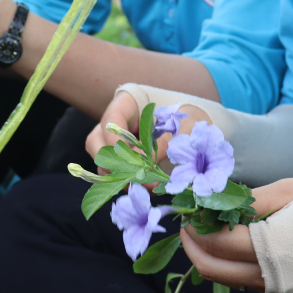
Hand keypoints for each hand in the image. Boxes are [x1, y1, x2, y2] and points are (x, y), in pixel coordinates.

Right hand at [85, 91, 208, 183]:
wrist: (195, 129)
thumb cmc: (190, 118)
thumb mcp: (184, 126)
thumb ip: (166, 141)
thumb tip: (147, 163)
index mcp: (127, 103)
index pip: (110, 120)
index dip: (115, 141)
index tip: (132, 159)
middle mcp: (115, 122)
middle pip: (96, 142)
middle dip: (112, 164)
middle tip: (134, 178)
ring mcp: (116, 141)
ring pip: (102, 161)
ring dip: (120, 177)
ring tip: (146, 187)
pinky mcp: (122, 159)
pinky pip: (116, 172)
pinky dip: (128, 182)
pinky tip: (148, 188)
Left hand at [180, 178, 292, 291]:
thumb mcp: (285, 191)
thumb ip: (245, 200)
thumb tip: (210, 204)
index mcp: (271, 248)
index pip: (216, 242)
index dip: (195, 225)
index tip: (188, 207)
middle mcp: (268, 275)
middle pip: (211, 266)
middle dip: (192, 243)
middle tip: (187, 220)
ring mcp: (272, 286)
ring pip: (221, 277)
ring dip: (203, 255)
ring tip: (200, 229)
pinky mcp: (276, 289)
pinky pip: (237, 280)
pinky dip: (221, 263)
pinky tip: (221, 242)